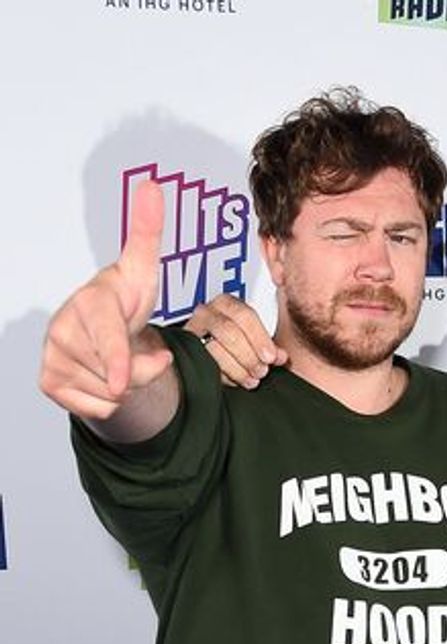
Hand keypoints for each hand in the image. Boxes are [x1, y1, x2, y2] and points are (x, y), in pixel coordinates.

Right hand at [40, 180, 173, 418]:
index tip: (121, 381)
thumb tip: (151, 184)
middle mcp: (63, 329)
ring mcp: (53, 356)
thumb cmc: (124, 300)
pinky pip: (98, 410)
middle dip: (141, 369)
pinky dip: (109, 401)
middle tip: (135, 345)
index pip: (107, 339)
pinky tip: (103, 375)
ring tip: (119, 358)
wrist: (104, 330)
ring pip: (111, 394)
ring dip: (126, 384)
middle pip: (120, 375)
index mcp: (90, 302)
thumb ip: (147, 231)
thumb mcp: (143, 269)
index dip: (118, 361)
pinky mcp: (49, 381)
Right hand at [184, 294, 286, 388]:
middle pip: (228, 331)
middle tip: (262, 371)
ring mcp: (193, 330)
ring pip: (215, 348)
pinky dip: (224, 376)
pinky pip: (205, 364)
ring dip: (238, 368)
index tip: (271, 356)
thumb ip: (269, 346)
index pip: (244, 315)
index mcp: (226, 303)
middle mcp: (207, 313)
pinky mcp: (187, 351)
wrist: (213, 350)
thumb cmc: (238, 341)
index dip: (259, 338)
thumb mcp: (255, 339)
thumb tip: (281, 357)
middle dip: (249, 355)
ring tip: (252, 379)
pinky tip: (236, 381)